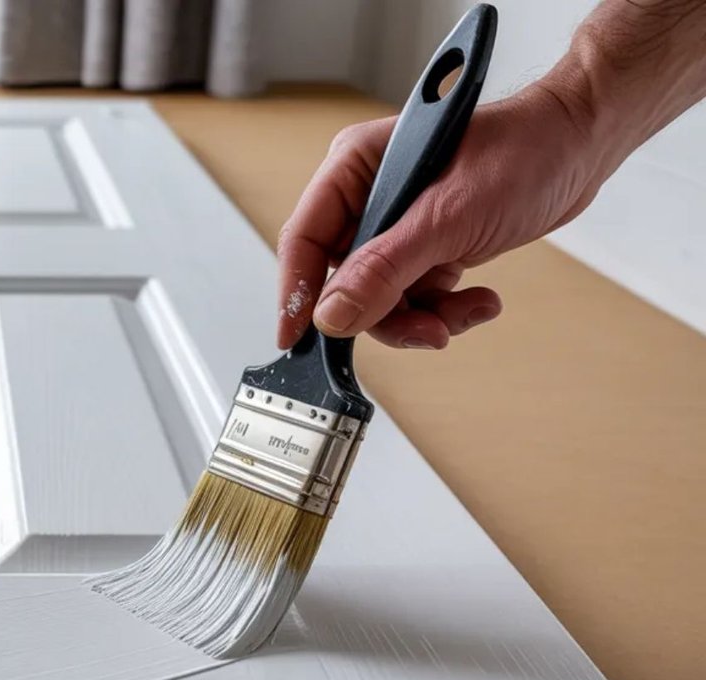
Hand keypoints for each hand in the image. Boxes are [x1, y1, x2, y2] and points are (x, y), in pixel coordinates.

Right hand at [275, 80, 605, 349]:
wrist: (581, 145)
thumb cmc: (523, 151)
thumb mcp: (449, 216)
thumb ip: (385, 269)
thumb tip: (332, 315)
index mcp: (355, 169)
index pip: (305, 241)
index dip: (297, 292)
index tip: (293, 338)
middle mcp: (369, 197)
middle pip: (345, 279)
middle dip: (384, 314)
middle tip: (425, 331)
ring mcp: (398, 224)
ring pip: (381, 296)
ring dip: (421, 318)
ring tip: (464, 314)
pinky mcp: (427, 245)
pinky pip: (416, 296)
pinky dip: (445, 309)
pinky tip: (480, 301)